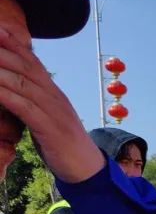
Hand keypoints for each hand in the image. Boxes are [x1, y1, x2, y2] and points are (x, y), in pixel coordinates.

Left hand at [0, 22, 103, 182]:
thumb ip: (31, 103)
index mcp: (53, 93)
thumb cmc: (62, 146)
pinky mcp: (51, 128)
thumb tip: (10, 92)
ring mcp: (55, 111)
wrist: (88, 170)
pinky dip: (6, 95)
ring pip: (22, 82)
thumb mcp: (45, 119)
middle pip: (25, 65)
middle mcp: (55, 97)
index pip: (31, 61)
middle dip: (1, 50)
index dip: (12, 43)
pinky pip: (24, 106)